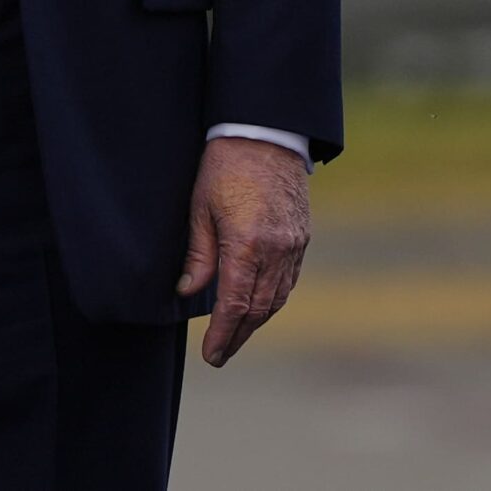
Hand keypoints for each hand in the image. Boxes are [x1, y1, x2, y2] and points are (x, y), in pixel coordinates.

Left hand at [178, 136, 310, 366]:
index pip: (235, 304)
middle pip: (259, 308)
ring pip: (278, 297)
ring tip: (236, 335)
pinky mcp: (302, 238)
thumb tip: (188, 292)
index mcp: (248, 245)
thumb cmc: (223, 167)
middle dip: (239, 335)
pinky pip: (289, 279)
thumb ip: (199, 255)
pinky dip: (272, 299)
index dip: (223, 334)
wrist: (265, 136)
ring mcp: (294, 246)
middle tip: (220, 355)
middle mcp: (277, 251)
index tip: (211, 355)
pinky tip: (258, 305)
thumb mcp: (200, 208)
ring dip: (257, 321)